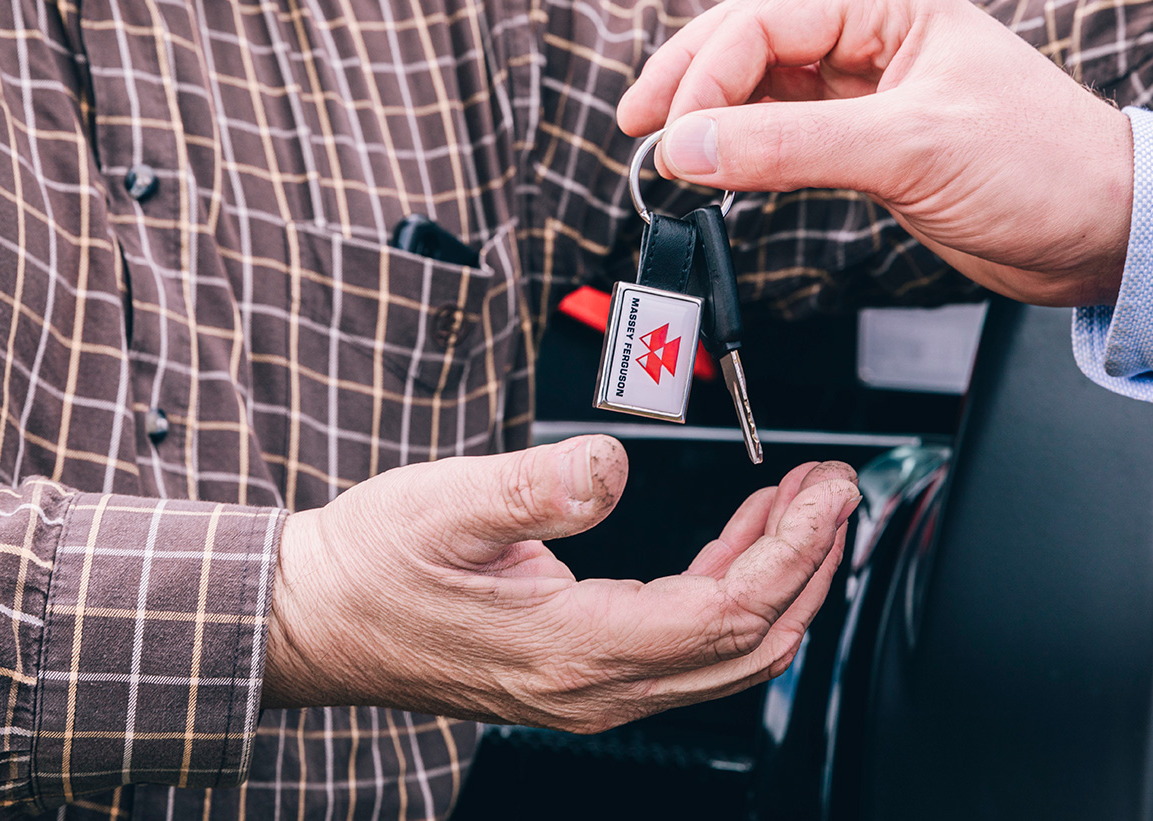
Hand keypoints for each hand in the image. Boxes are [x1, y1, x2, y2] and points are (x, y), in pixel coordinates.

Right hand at [263, 435, 856, 732]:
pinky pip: (689, 642)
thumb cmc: (371, 567)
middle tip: (837, 492)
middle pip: (748, 644)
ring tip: (802, 504)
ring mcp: (593, 688)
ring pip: (727, 653)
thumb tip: (613, 465)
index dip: (792, 551)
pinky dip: (732, 587)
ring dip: (779, 578)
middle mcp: (595, 686)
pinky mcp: (584, 670)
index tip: (827, 492)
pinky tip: (740, 534)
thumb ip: (536, 487)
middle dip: (809, 564)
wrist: (315, 618)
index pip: (724, 612)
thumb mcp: (445, 506)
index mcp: (573, 648)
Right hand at [617, 0, 1133, 307]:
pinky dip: (746, 157)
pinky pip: (786, 141)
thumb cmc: (1046, 165)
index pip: (763, 26)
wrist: (1102, 230)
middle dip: (689, 85)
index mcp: (887, 7)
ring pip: (762, 95)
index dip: (705, 78)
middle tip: (636, 127)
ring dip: (713, 123)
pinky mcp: (869, 147)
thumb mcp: (910, 147)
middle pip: (749, 47)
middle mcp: (872, 40)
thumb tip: (693, 146)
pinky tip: (719, 174)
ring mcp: (866, 95)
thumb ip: (793, 147)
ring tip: (666, 156)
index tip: (672, 137)